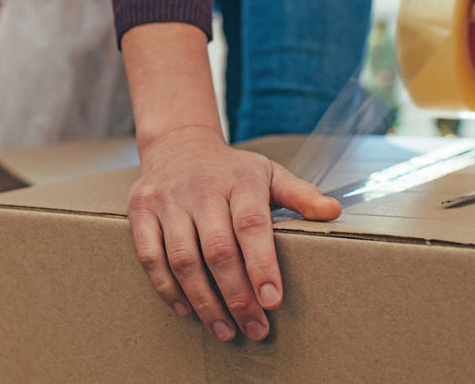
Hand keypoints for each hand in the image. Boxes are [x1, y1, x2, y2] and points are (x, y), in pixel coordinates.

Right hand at [128, 126, 341, 341]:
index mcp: (239, 179)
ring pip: (182, 259)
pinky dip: (167, 289)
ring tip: (224, 330)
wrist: (178, 145)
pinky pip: (150, 257)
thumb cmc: (231, 170)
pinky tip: (187, 310)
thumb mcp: (269, 173)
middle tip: (254, 327)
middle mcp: (200, 188)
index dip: (261, 264)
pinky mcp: (140, 211)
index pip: (250, 224)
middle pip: (217, 249)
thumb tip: (334, 212)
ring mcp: (166, 199)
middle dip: (237, 295)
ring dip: (204, 300)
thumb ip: (300, 195)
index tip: (272, 300)